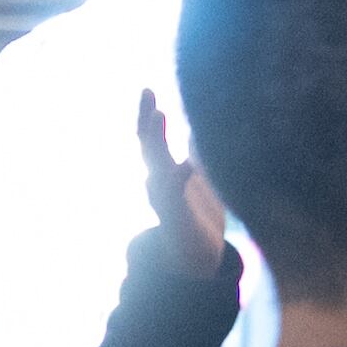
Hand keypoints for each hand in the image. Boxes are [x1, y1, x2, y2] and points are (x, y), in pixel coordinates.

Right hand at [135, 90, 225, 272]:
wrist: (197, 258)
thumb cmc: (197, 215)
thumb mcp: (199, 180)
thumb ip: (197, 155)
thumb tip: (199, 131)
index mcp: (165, 171)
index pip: (152, 139)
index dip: (147, 114)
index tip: (147, 89)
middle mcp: (160, 182)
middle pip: (149, 147)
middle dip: (148, 121)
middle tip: (147, 93)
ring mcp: (165, 200)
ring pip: (156, 166)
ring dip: (156, 141)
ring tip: (159, 115)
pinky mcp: (176, 218)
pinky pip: (173, 197)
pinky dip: (177, 179)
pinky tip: (184, 164)